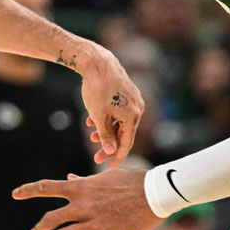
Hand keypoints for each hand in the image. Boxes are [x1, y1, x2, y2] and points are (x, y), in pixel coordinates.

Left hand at [12, 170, 161, 229]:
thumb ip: (84, 180)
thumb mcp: (105, 177)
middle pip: (51, 218)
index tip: (15, 194)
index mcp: (81, 187)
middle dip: (39, 229)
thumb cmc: (131, 181)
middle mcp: (83, 205)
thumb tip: (69, 177)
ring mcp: (93, 222)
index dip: (28, 190)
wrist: (154, 193)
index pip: (47, 187)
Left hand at [78, 43, 143, 166]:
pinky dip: (107, 118)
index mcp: (133, 116)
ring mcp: (133, 99)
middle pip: (124, 133)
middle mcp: (137, 108)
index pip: (126, 143)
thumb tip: (111, 151)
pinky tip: (92, 120)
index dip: (116, 157)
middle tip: (95, 156)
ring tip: (91, 136)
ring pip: (120, 122)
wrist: (96, 61)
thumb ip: (105, 135)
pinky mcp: (127, 92)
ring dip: (106, 130)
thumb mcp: (98, 116)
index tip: (108, 168)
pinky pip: (118, 111)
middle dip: (109, 144)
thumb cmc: (97, 88)